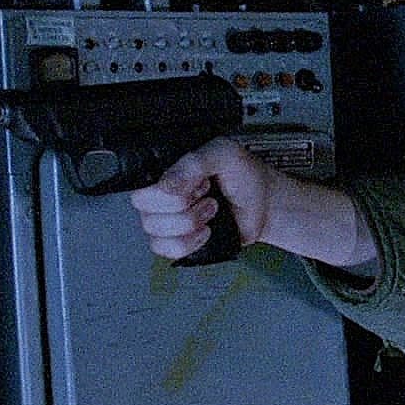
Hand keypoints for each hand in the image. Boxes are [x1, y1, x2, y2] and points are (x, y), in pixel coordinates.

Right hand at [128, 137, 276, 259]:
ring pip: (155, 232)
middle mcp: (160, 196)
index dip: (168, 192)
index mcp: (164, 171)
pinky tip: (205, 231)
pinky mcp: (178, 241)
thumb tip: (165, 187)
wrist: (264, 203)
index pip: (141, 189)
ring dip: (190, 223)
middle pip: (146, 212)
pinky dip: (190, 243)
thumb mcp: (222, 154)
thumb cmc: (244, 176)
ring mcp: (167, 220)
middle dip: (183, 207)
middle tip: (206, 195)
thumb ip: (192, 164)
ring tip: (210, 210)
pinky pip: (167, 250)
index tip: (198, 184)